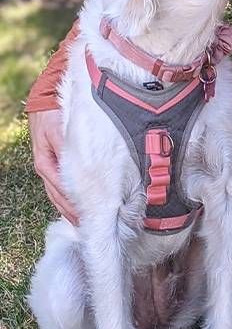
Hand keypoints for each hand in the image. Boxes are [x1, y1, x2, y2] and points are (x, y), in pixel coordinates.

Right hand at [29, 109, 78, 224]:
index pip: (63, 191)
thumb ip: (67, 149)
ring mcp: (49, 168)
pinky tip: (76, 206)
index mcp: (46, 164)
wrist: (45, 101)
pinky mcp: (53, 164)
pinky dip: (67, 198)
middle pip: (59, 198)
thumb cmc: (52, 115)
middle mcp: (46, 170)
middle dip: (73, 213)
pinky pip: (59, 187)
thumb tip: (77, 166)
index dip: (76, 205)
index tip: (90, 216)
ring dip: (69, 209)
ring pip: (58, 195)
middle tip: (89, 227)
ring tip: (83, 222)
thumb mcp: (58, 130)